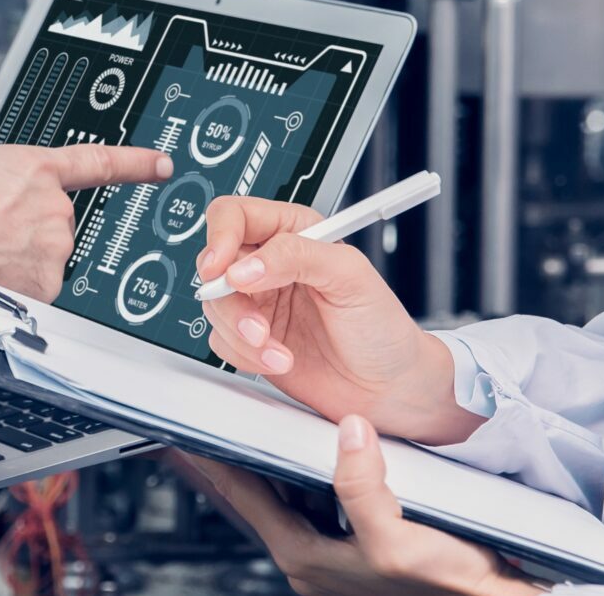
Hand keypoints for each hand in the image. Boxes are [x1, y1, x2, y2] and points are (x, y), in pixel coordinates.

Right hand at [0, 142, 172, 299]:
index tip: (160, 164)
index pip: (97, 161)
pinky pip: (39, 288)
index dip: (135, 162)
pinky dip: (17, 289)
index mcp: (31, 169)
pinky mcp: (48, 286)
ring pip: (45, 256)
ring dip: (18, 258)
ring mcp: (53, 249)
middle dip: (25, 227)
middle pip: (53, 219)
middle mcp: (52, 207)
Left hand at [166, 416, 544, 595]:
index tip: (179, 428)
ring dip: (265, 465)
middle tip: (201, 420)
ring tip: (246, 427)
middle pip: (253, 495)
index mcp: (304, 556)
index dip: (209, 459)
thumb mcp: (398, 541)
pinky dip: (303, 473)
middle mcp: (310, 558)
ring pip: (283, 498)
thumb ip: (364, 488)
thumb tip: (347, 433)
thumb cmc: (448, 588)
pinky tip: (312, 453)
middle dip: (228, 458)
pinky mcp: (357, 546)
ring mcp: (333, 554)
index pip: (240, 495)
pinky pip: (315, 500)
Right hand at [196, 197, 476, 443]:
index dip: (219, 237)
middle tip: (257, 325)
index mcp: (293, 232)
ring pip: (214, 306)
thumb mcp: (350, 276)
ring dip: (242, 333)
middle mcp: (270, 264)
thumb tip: (244, 266)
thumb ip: (296, 257)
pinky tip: (280, 360)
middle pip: (214, 265)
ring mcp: (258, 302)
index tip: (221, 269)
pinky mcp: (251, 339)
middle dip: (231, 301)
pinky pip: (221, 340)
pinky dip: (245, 355)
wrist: (388, 388)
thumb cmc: (382, 328)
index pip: (235, 216)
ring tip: (276, 349)